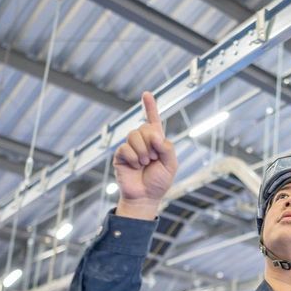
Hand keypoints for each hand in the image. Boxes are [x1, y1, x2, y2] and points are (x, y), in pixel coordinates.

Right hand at [114, 92, 177, 219]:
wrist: (145, 197)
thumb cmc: (159, 182)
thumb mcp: (171, 164)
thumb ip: (167, 147)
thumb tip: (155, 135)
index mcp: (156, 142)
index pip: (153, 121)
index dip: (150, 107)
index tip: (147, 94)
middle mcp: (143, 142)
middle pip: (144, 128)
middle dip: (151, 142)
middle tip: (153, 158)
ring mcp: (130, 148)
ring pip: (133, 135)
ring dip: (142, 151)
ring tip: (144, 163)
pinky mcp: (120, 156)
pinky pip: (125, 148)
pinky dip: (133, 158)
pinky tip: (135, 166)